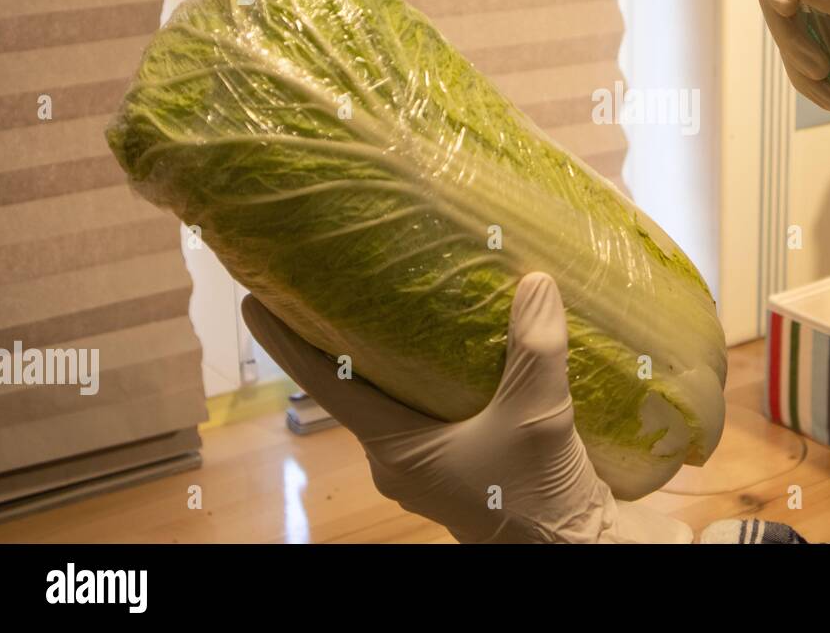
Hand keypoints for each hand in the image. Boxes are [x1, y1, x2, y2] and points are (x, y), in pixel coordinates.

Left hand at [242, 272, 691, 543]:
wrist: (573, 549)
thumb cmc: (536, 497)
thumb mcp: (536, 418)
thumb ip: (534, 350)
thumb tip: (535, 283)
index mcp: (395, 450)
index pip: (326, 387)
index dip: (289, 342)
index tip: (256, 300)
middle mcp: (400, 457)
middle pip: (357, 386)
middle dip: (343, 335)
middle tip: (333, 279)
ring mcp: (429, 462)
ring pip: (398, 396)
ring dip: (395, 353)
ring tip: (395, 297)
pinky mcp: (460, 461)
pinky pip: (432, 407)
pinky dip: (434, 372)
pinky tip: (458, 340)